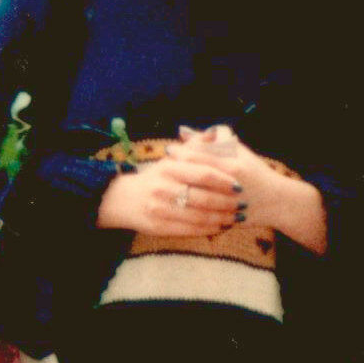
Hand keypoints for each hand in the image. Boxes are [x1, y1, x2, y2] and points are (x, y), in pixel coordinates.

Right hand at [99, 152, 243, 238]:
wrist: (122, 199)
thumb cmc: (154, 178)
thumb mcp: (170, 159)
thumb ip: (193, 147)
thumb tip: (214, 132)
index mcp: (168, 168)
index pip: (203, 174)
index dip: (224, 181)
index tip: (239, 186)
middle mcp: (162, 188)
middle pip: (203, 197)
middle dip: (226, 203)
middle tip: (241, 205)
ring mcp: (159, 209)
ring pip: (198, 216)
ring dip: (220, 218)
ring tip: (234, 218)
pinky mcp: (157, 227)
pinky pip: (188, 230)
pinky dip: (207, 229)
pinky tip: (218, 227)